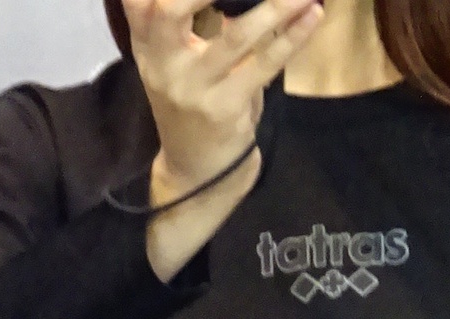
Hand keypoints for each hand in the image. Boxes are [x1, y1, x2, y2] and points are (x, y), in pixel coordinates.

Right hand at [123, 0, 323, 203]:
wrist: (196, 170)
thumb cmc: (193, 98)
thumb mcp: (173, 55)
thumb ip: (183, 13)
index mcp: (146, 41)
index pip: (137, 0)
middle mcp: (161, 62)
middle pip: (170, 9)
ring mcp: (194, 88)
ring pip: (236, 36)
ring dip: (275, 6)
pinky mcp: (225, 110)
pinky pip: (265, 65)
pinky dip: (292, 36)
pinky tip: (312, 14)